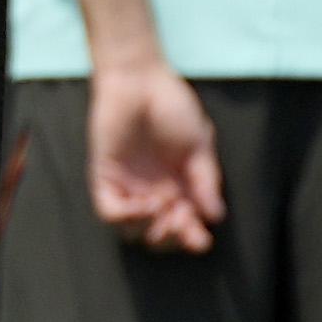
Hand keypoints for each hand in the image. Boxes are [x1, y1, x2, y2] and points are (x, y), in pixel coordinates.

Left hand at [87, 56, 225, 252]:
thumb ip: (206, 179)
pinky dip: (127, 217)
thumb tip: (216, 215)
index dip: (193, 237)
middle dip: (173, 237)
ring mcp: (128, 187)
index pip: (185, 224)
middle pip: (160, 234)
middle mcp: (154, 191)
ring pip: (133, 231)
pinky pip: (110, 212)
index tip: (201, 241)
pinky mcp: (105, 178)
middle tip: (182, 225)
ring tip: (163, 207)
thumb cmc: (173, 105)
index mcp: (180, 186)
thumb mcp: (200, 142)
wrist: (140, 79)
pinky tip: (144, 203)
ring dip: (150, 229)